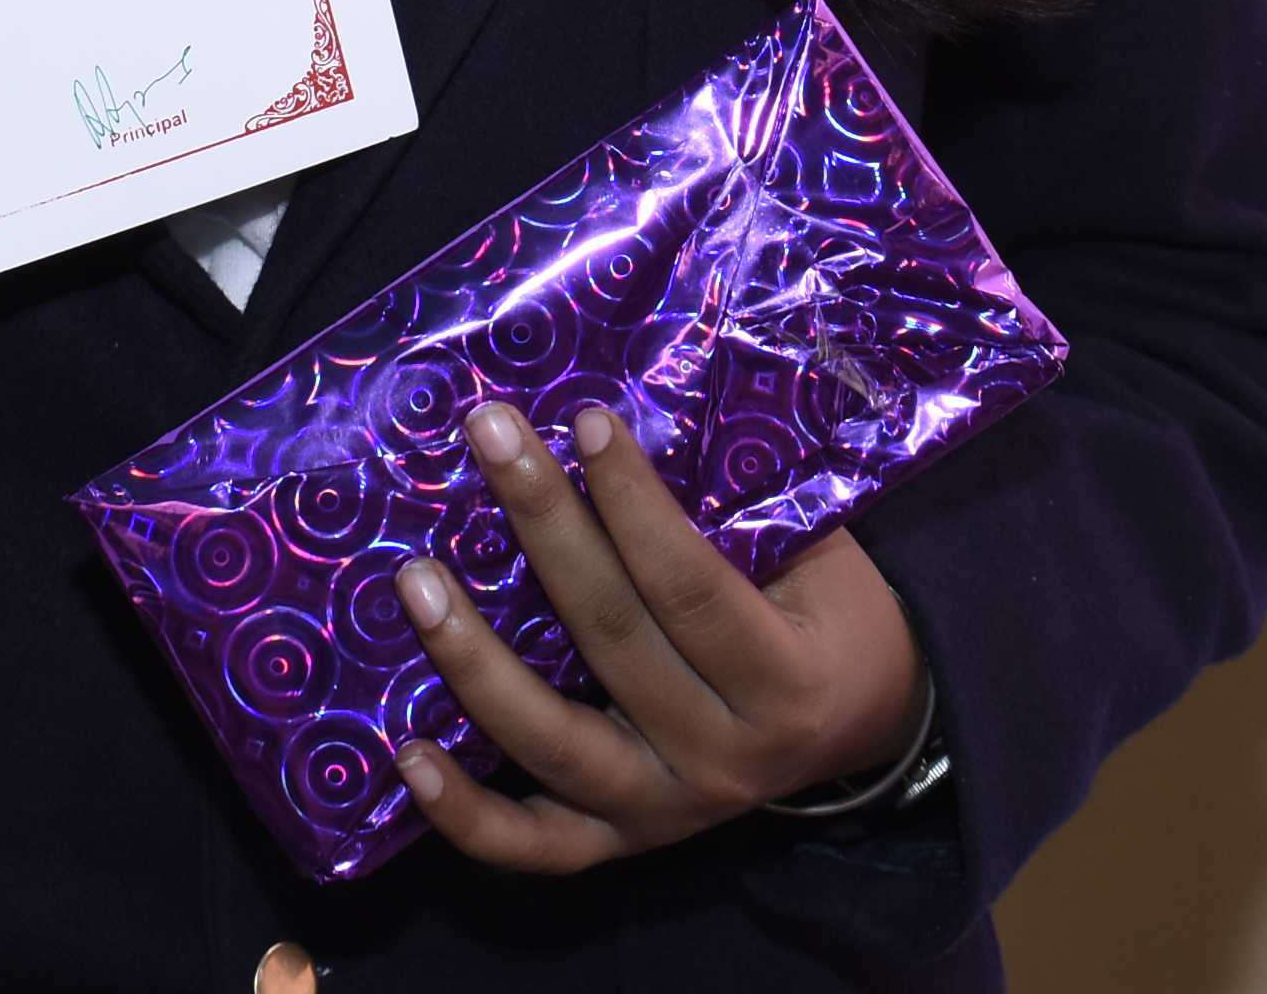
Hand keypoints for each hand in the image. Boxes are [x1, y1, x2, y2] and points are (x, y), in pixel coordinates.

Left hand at [386, 399, 925, 872]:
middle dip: (544, 526)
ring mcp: (663, 811)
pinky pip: (531, 844)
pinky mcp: (618, 843)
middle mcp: (721, 757)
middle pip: (611, 638)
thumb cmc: (829, 615)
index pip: (690, 586)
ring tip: (415, 579)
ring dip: (472, 659)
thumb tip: (608, 433)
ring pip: (551, 742)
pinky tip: (406, 753)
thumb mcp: (814, 557)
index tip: (583, 421)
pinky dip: (463, 811)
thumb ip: (729, 517)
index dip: (633, 503)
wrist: (860, 725)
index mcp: (782, 682)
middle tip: (487, 435)